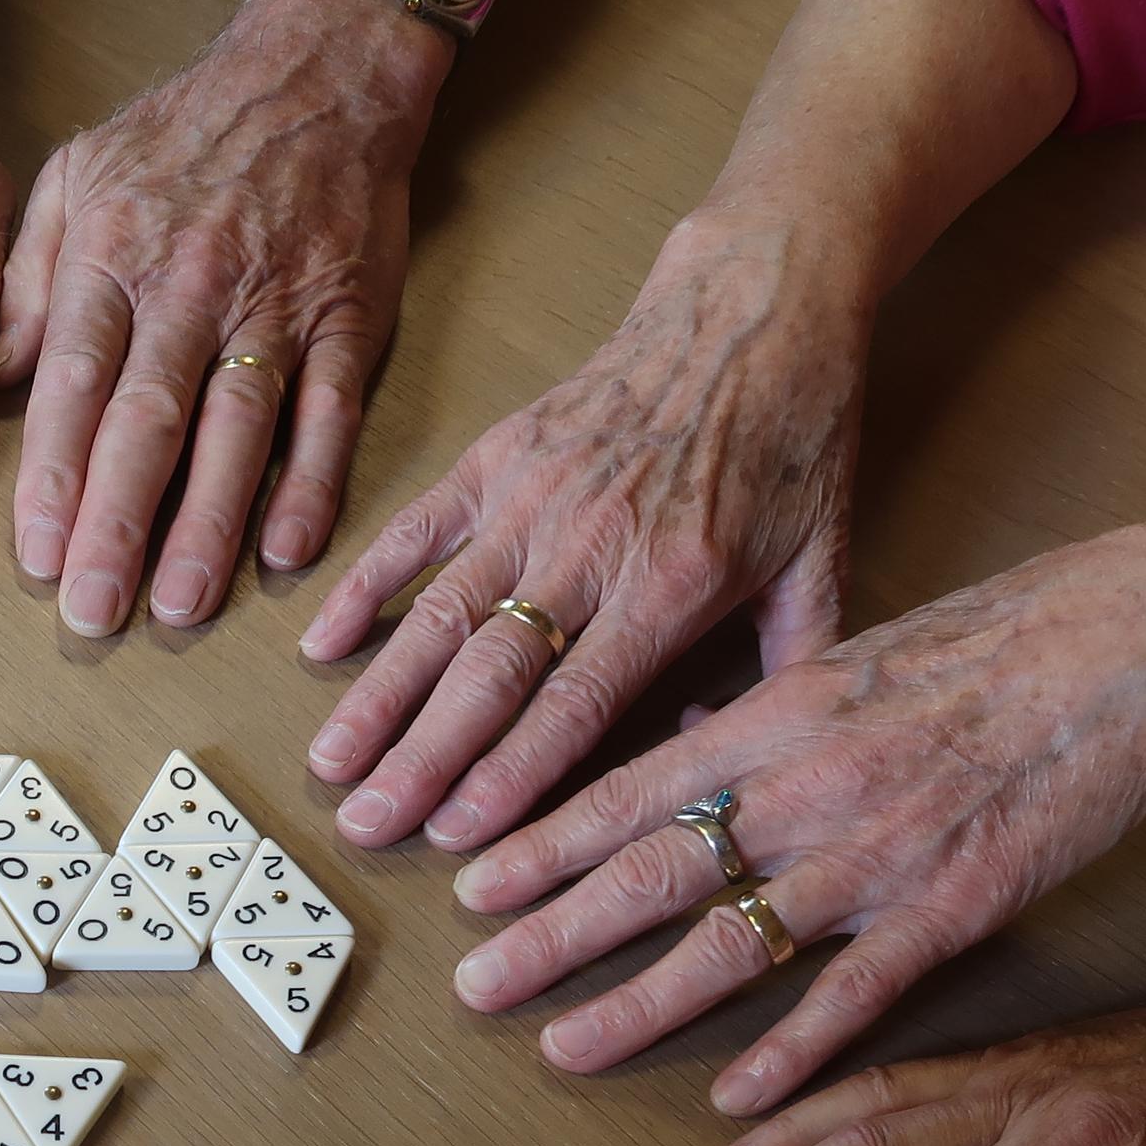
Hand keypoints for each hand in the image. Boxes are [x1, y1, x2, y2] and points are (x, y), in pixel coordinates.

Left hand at [0, 0, 437, 634]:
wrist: (319, 69)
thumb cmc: (185, 131)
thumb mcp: (76, 174)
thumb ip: (22, 277)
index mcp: (113, 257)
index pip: (74, 383)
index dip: (53, 475)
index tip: (35, 555)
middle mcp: (190, 288)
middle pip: (147, 422)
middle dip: (115, 524)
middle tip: (90, 613)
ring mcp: (275, 307)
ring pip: (235, 430)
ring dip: (207, 525)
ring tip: (176, 607)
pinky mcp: (348, 318)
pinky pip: (329, 412)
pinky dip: (312, 482)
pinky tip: (287, 552)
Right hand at [302, 211, 864, 845]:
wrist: (755, 307)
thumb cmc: (792, 437)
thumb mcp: (823, 560)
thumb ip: (788, 669)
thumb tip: (720, 761)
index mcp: (673, 581)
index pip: (574, 703)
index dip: (509, 776)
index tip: (456, 838)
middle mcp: (591, 545)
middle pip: (489, 675)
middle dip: (422, 760)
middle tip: (367, 828)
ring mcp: (534, 498)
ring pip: (439, 614)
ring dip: (380, 696)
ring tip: (332, 764)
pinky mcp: (499, 456)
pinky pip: (417, 531)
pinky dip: (364, 587)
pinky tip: (323, 647)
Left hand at [441, 514, 1145, 1115]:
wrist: (1138, 646)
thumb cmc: (997, 638)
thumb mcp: (856, 651)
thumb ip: (766, 709)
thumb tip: (690, 740)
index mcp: (777, 715)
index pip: (625, 789)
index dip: (538, 843)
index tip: (465, 884)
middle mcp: (807, 788)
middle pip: (649, 875)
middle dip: (548, 933)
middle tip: (470, 982)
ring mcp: (877, 857)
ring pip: (728, 946)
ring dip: (635, 1005)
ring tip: (559, 1046)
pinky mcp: (953, 911)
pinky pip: (852, 997)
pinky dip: (790, 1054)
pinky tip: (734, 1100)